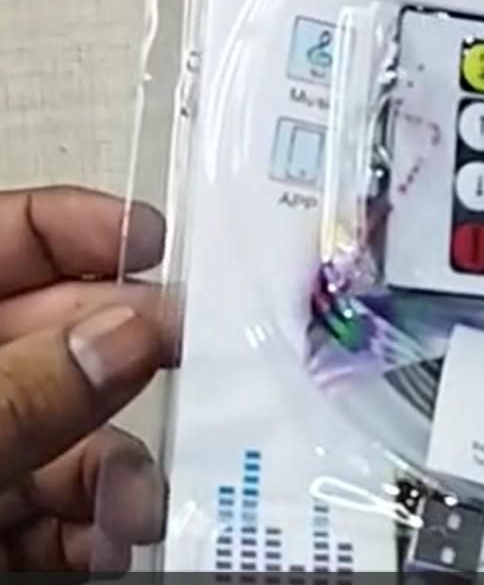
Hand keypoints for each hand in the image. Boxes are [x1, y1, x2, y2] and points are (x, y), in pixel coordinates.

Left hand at [0, 186, 172, 573]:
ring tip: (135, 500)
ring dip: (116, 460)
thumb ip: (12, 395)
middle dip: (119, 348)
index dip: (69, 227)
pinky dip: (94, 525)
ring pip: (63, 431)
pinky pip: (54, 510)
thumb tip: (124, 335)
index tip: (149, 242)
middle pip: (46, 333)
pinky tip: (111, 539)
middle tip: (184, 354)